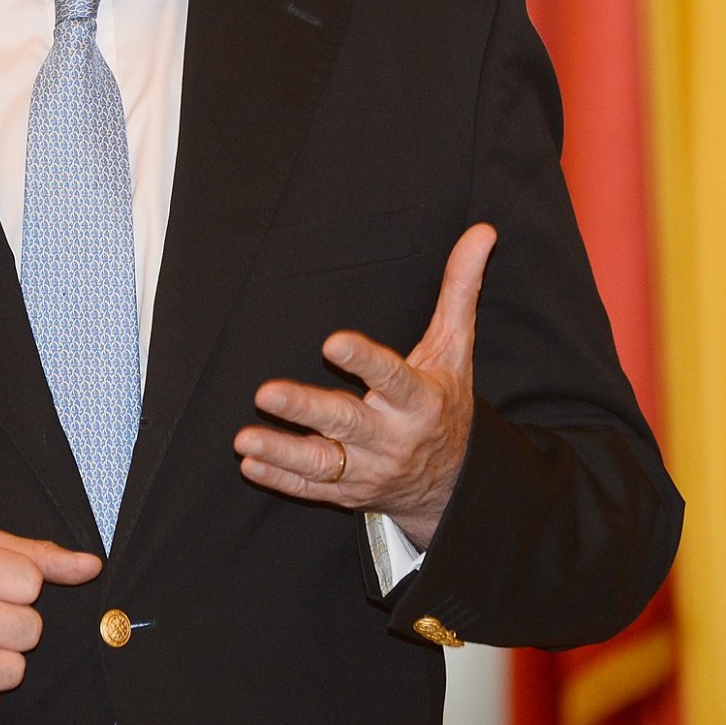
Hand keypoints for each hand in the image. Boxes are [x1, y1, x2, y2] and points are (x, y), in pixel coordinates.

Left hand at [233, 223, 494, 548]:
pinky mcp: (349, 492)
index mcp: (419, 400)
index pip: (391, 377)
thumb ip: (461, 290)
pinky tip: (251, 463)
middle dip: (307, 409)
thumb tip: (481, 232)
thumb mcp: (456, 349)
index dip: (363, 361)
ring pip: (323, 464)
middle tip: (266, 392)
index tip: (333, 342)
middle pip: (347, 423)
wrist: (454, 484)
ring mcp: (369, 469)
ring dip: (283, 452)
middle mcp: (393, 438)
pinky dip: (281, 479)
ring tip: (244, 440)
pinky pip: (313, 490)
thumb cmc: (447, 403)